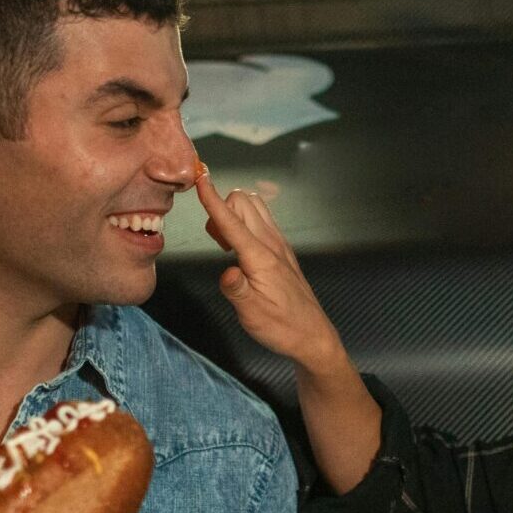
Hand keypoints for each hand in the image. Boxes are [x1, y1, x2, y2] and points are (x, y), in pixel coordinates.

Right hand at [193, 167, 345, 374]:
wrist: (312, 334)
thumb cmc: (281, 326)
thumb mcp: (252, 315)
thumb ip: (237, 290)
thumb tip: (226, 273)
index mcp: (260, 257)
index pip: (231, 221)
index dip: (212, 199)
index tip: (200, 178)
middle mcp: (271, 243)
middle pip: (242, 201)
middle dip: (221, 209)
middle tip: (215, 243)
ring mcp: (279, 244)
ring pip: (254, 206)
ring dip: (234, 213)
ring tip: (227, 245)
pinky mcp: (282, 249)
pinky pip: (262, 219)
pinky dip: (245, 222)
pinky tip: (241, 250)